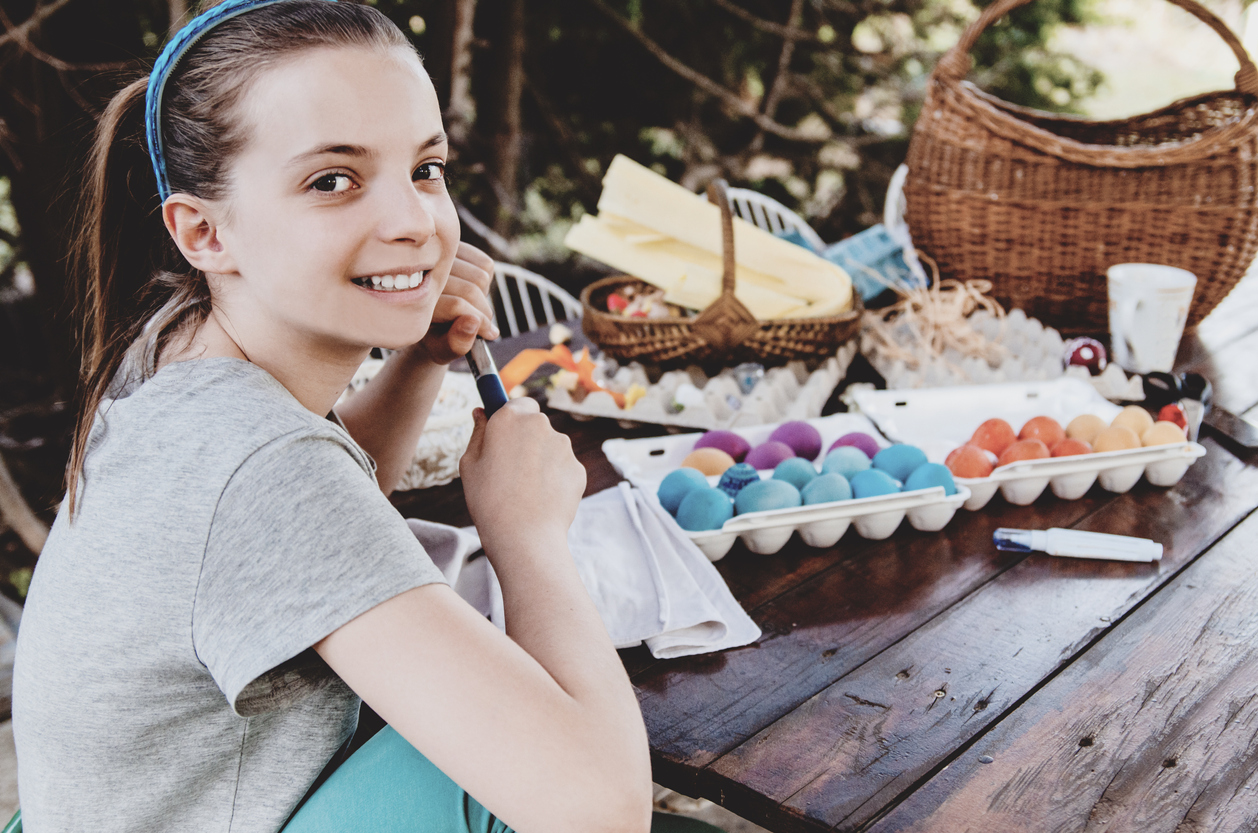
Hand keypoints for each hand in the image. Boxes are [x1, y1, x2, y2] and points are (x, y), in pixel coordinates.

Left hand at [415, 241, 498, 364]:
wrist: (429, 317)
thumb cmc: (434, 338)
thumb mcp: (443, 349)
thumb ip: (458, 342)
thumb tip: (474, 322)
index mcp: (414, 300)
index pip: (457, 305)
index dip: (479, 322)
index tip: (490, 334)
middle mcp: (422, 272)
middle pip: (471, 289)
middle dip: (483, 311)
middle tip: (484, 324)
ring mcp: (437, 256)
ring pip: (480, 276)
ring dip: (483, 296)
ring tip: (474, 307)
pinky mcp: (454, 246)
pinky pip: (484, 263)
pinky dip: (486, 279)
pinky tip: (474, 290)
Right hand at [459, 398, 586, 557]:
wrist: (523, 536)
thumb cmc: (489, 500)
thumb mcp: (470, 464)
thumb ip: (478, 432)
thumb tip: (482, 412)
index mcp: (511, 418)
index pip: (518, 403)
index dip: (511, 419)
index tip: (504, 433)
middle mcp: (541, 425)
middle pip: (536, 426)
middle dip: (526, 441)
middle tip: (509, 469)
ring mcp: (563, 447)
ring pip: (551, 448)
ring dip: (541, 461)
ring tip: (524, 490)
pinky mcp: (578, 469)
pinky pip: (563, 469)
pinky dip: (554, 480)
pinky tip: (540, 499)